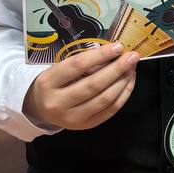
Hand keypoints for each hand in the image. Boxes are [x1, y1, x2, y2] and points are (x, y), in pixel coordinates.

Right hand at [23, 42, 138, 129]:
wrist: (40, 109)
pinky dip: (123, 95)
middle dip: (117, 69)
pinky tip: (129, 82)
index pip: (76, 66)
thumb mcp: (59, 69)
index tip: (118, 46)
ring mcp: (72, 118)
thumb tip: (114, 54)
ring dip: (123, 82)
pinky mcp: (86, 126)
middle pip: (93, 85)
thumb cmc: (53, 83)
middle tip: (132, 57)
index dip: (99, 55)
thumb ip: (83, 63)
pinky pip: (110, 110)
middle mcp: (58, 103)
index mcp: (48, 82)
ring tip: (132, 68)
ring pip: (105, 99)